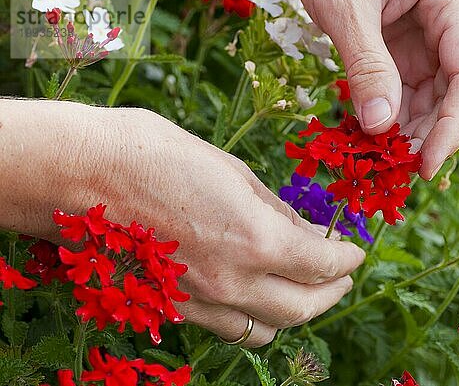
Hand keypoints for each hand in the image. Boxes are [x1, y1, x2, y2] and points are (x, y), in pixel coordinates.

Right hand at [0, 100, 364, 346]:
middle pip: (303, 310)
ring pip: (266, 329)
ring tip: (300, 286)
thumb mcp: (231, 170)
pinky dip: (252, 316)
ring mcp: (201, 302)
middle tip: (340, 274)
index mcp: (256, 241)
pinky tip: (254, 292)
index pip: (323, 266)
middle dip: (332, 292)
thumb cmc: (154, 155)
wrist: (78, 174)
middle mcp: (233, 282)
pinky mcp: (174, 308)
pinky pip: (228, 327)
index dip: (347, 259)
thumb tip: (307, 233)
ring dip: (294, 311)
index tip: (354, 251)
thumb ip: (275, 211)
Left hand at [296, 0, 458, 179]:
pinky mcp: (397, 48)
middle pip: (451, 92)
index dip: (452, 127)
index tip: (426, 166)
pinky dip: (385, 115)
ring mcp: (421, 38)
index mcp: (451, 2)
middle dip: (425, 133)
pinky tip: (368, 136)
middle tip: (393, 169)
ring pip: (426, 96)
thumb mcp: (347, 6)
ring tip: (377, 159)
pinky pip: (400, 89)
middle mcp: (444, 25)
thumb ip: (366, 62)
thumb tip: (379, 125)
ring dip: (404, 131)